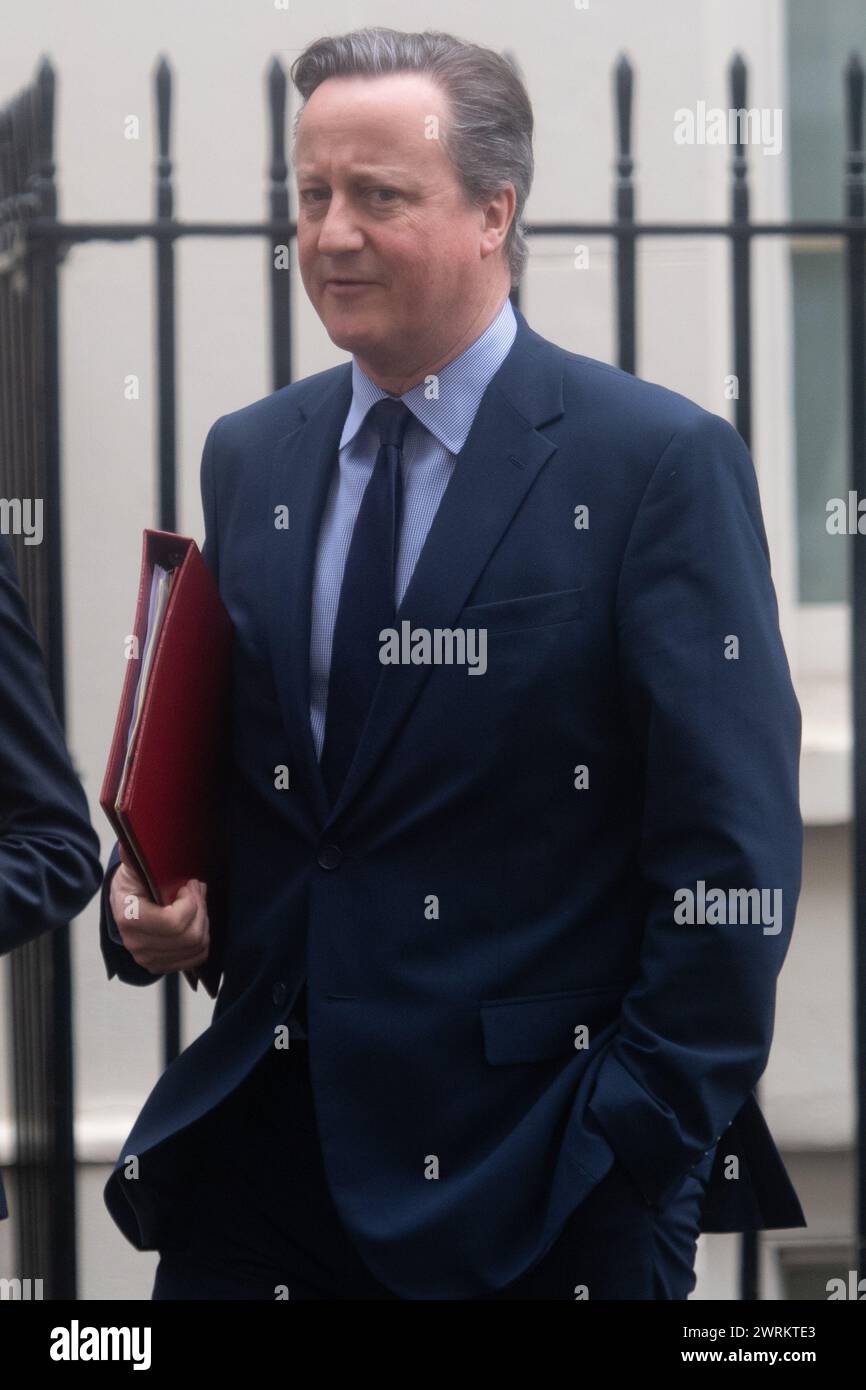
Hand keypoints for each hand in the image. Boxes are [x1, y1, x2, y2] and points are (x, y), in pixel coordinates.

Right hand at [108, 842, 209, 977]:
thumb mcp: (133, 866)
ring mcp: (148, 959)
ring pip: (197, 947)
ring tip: (195, 904)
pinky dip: (202, 938)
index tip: (187, 885)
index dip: (190, 902)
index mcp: (129, 918)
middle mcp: (137, 944)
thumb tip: (129, 845)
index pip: (174, 922)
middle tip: (195, 891)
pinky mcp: (161, 966)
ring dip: (203, 922)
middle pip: (190, 936)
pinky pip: (196, 958)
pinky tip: (194, 921)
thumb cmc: (134, 882)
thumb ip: (133, 856)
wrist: (126, 904)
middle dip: (200, 909)